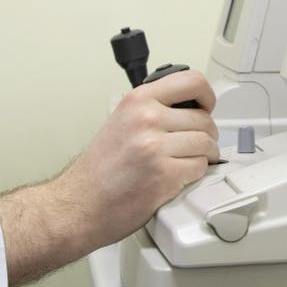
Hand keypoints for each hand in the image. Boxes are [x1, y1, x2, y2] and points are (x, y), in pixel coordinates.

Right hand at [58, 68, 218, 254]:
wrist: (79, 205)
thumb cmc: (98, 170)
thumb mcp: (121, 121)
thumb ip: (153, 109)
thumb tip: (189, 108)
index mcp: (137, 100)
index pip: (192, 81)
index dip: (206, 95)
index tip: (206, 106)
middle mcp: (147, 119)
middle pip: (204, 119)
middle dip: (205, 135)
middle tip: (194, 145)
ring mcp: (156, 147)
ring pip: (206, 144)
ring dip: (204, 156)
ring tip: (188, 162)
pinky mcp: (165, 175)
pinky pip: (200, 168)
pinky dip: (195, 174)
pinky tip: (178, 176)